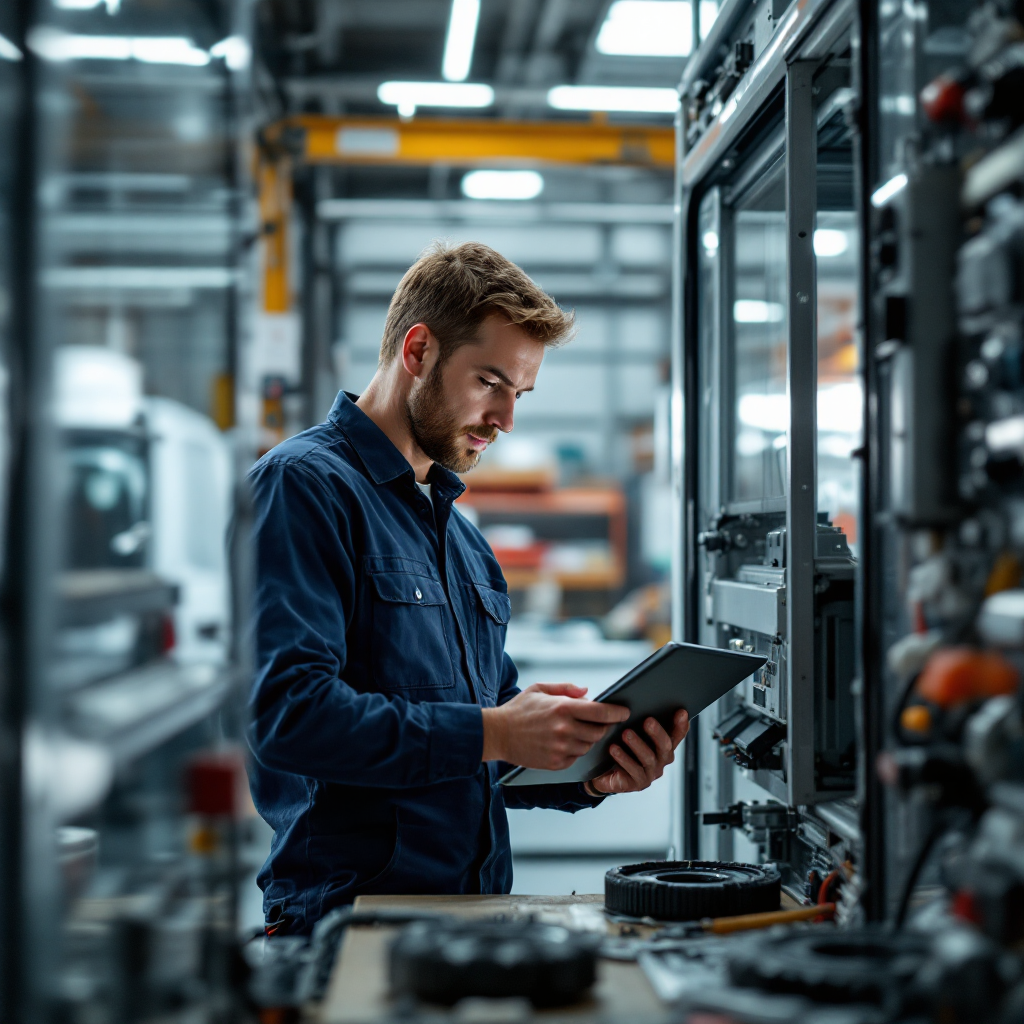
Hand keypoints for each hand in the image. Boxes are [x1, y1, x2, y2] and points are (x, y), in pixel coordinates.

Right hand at [481, 683, 630, 770]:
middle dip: (602, 726)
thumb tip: (588, 692)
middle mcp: (564, 729)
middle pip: (599, 731)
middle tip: (599, 721)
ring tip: (578, 730)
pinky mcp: (556, 763)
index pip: (601, 712)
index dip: (617, 712)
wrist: (497, 734)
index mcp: (563, 708)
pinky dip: (576, 750)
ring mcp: (560, 748)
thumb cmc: (519, 709)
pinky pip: (576, 757)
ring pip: (589, 745)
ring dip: (589, 738)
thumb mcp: (540, 689)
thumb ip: (566, 688)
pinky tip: (566, 742)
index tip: (625, 712)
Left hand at [586, 709, 688, 795]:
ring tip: (626, 734)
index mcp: (663, 745)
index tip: (681, 711)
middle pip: (665, 746)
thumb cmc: (620, 745)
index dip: (680, 725)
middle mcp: (661, 760)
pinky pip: (633, 770)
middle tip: (647, 720)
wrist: (603, 771)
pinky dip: (623, 758)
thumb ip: (637, 719)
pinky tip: (614, 749)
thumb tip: (635, 702)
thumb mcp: (629, 730)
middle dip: (657, 733)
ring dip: (637, 745)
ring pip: (649, 758)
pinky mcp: (638, 783)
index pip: (676, 735)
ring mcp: (650, 773)